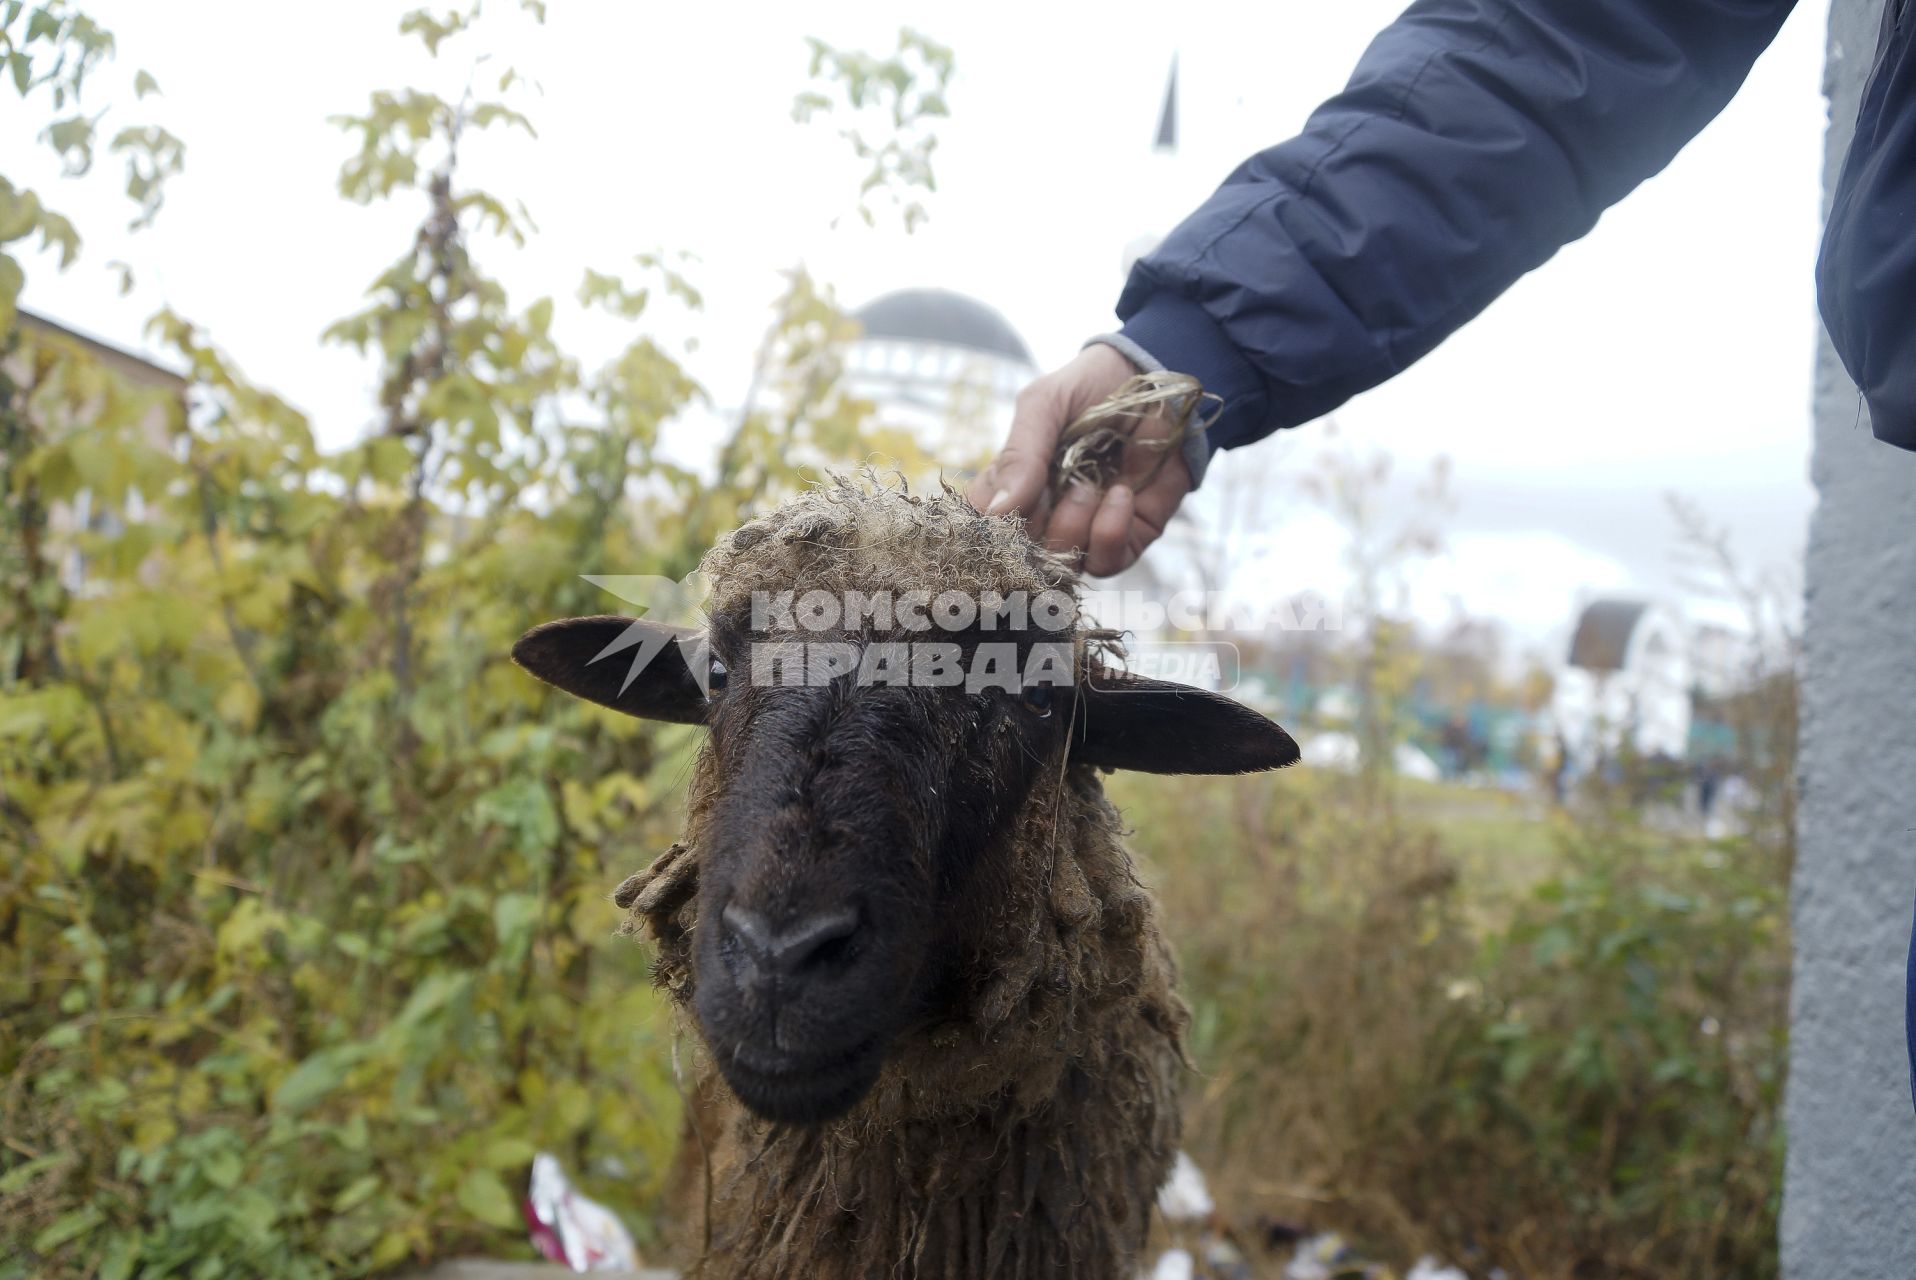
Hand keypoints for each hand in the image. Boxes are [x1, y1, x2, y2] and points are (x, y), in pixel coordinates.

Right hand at [966, 344, 1192, 575]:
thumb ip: (1019, 454)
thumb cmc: (1095, 386)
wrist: (1162, 382)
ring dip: (1073, 524)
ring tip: (1091, 484)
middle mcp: (1046, 512)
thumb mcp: (1045, 404)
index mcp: (1014, 483)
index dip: (986, 529)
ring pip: (1061, 563)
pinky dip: (1110, 532)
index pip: (984, 526)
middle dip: (1035, 527)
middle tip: (1054, 487)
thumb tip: (997, 512)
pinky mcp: (1126, 537)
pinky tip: (1121, 493)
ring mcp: (1085, 528)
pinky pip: (1106, 563)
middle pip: (1021, 554)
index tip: (999, 512)